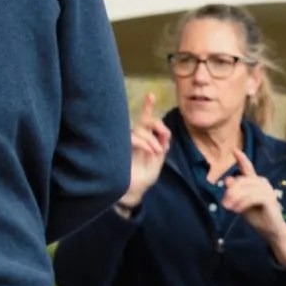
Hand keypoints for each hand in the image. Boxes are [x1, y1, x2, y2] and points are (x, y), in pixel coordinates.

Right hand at [121, 91, 169, 212]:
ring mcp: (126, 142)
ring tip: (157, 151)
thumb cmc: (144, 176)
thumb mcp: (159, 160)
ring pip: (139, 128)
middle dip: (157, 124)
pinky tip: (150, 150)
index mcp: (144, 139)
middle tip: (164, 135)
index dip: (147, 107)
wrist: (134, 192)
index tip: (151, 94)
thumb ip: (162, 145)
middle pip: (144, 120)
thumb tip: (165, 133)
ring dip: (151, 138)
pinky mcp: (120, 147)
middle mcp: (134, 137)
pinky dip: (144, 142)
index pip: (145, 120)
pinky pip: (133, 136)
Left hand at [220, 152, 285, 263]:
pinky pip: (252, 197)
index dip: (242, 159)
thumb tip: (227, 179)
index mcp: (255, 183)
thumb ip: (235, 193)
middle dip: (231, 191)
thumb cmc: (257, 216)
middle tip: (224, 203)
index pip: (248, 168)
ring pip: (246, 189)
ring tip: (229, 208)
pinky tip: (237, 210)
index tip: (234, 150)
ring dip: (235, 199)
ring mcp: (267, 190)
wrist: (271, 230)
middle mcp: (262, 183)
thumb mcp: (242, 204)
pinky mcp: (270, 199)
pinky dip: (243, 203)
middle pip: (242, 181)